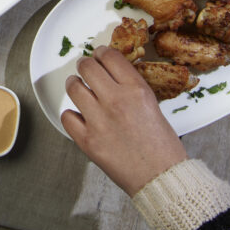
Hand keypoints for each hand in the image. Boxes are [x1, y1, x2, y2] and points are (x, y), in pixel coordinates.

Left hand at [62, 47, 187, 196]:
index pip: (110, 56)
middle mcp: (115, 100)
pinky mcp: (87, 141)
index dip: (102, 53)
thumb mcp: (152, 104)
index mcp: (136, 89)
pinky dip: (71, 114)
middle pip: (88, 67)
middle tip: (85, 68)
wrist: (160, 176)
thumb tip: (112, 75)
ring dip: (75, 84)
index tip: (100, 55)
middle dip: (85, 65)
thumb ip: (131, 88)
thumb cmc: (162, 145)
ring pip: (74, 88)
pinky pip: (67, 116)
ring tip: (77, 86)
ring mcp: (99, 120)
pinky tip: (79, 115)